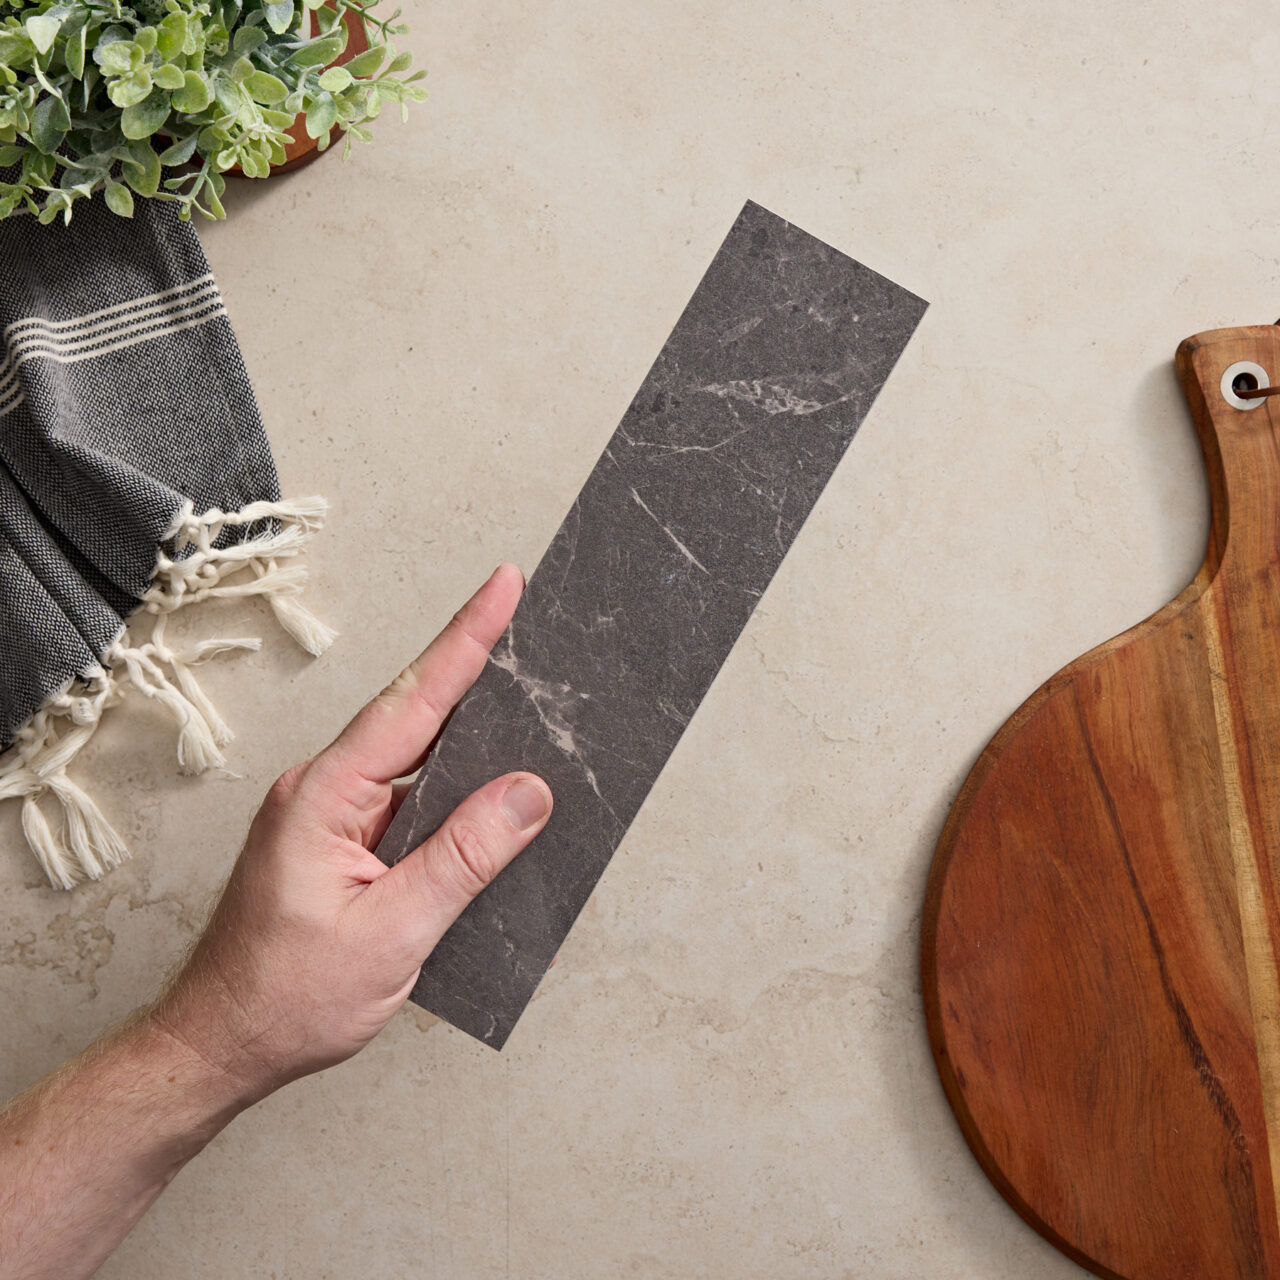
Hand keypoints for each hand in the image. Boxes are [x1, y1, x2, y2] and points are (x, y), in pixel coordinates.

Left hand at [150, 563, 551, 1101]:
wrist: (219, 1046)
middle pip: (416, 712)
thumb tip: (526, 794)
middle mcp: (323, 791)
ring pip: (415, 754)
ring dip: (469, 728)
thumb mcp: (392, 932)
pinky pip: (409, 795)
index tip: (503, 587)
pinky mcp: (342, 841)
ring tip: (526, 696)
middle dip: (475, 665)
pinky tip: (489, 788)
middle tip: (528, 621)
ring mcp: (331, 815)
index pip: (412, 701)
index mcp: (325, 796)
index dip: (465, 640)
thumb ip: (464, 858)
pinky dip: (452, 783)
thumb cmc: (285, 999)